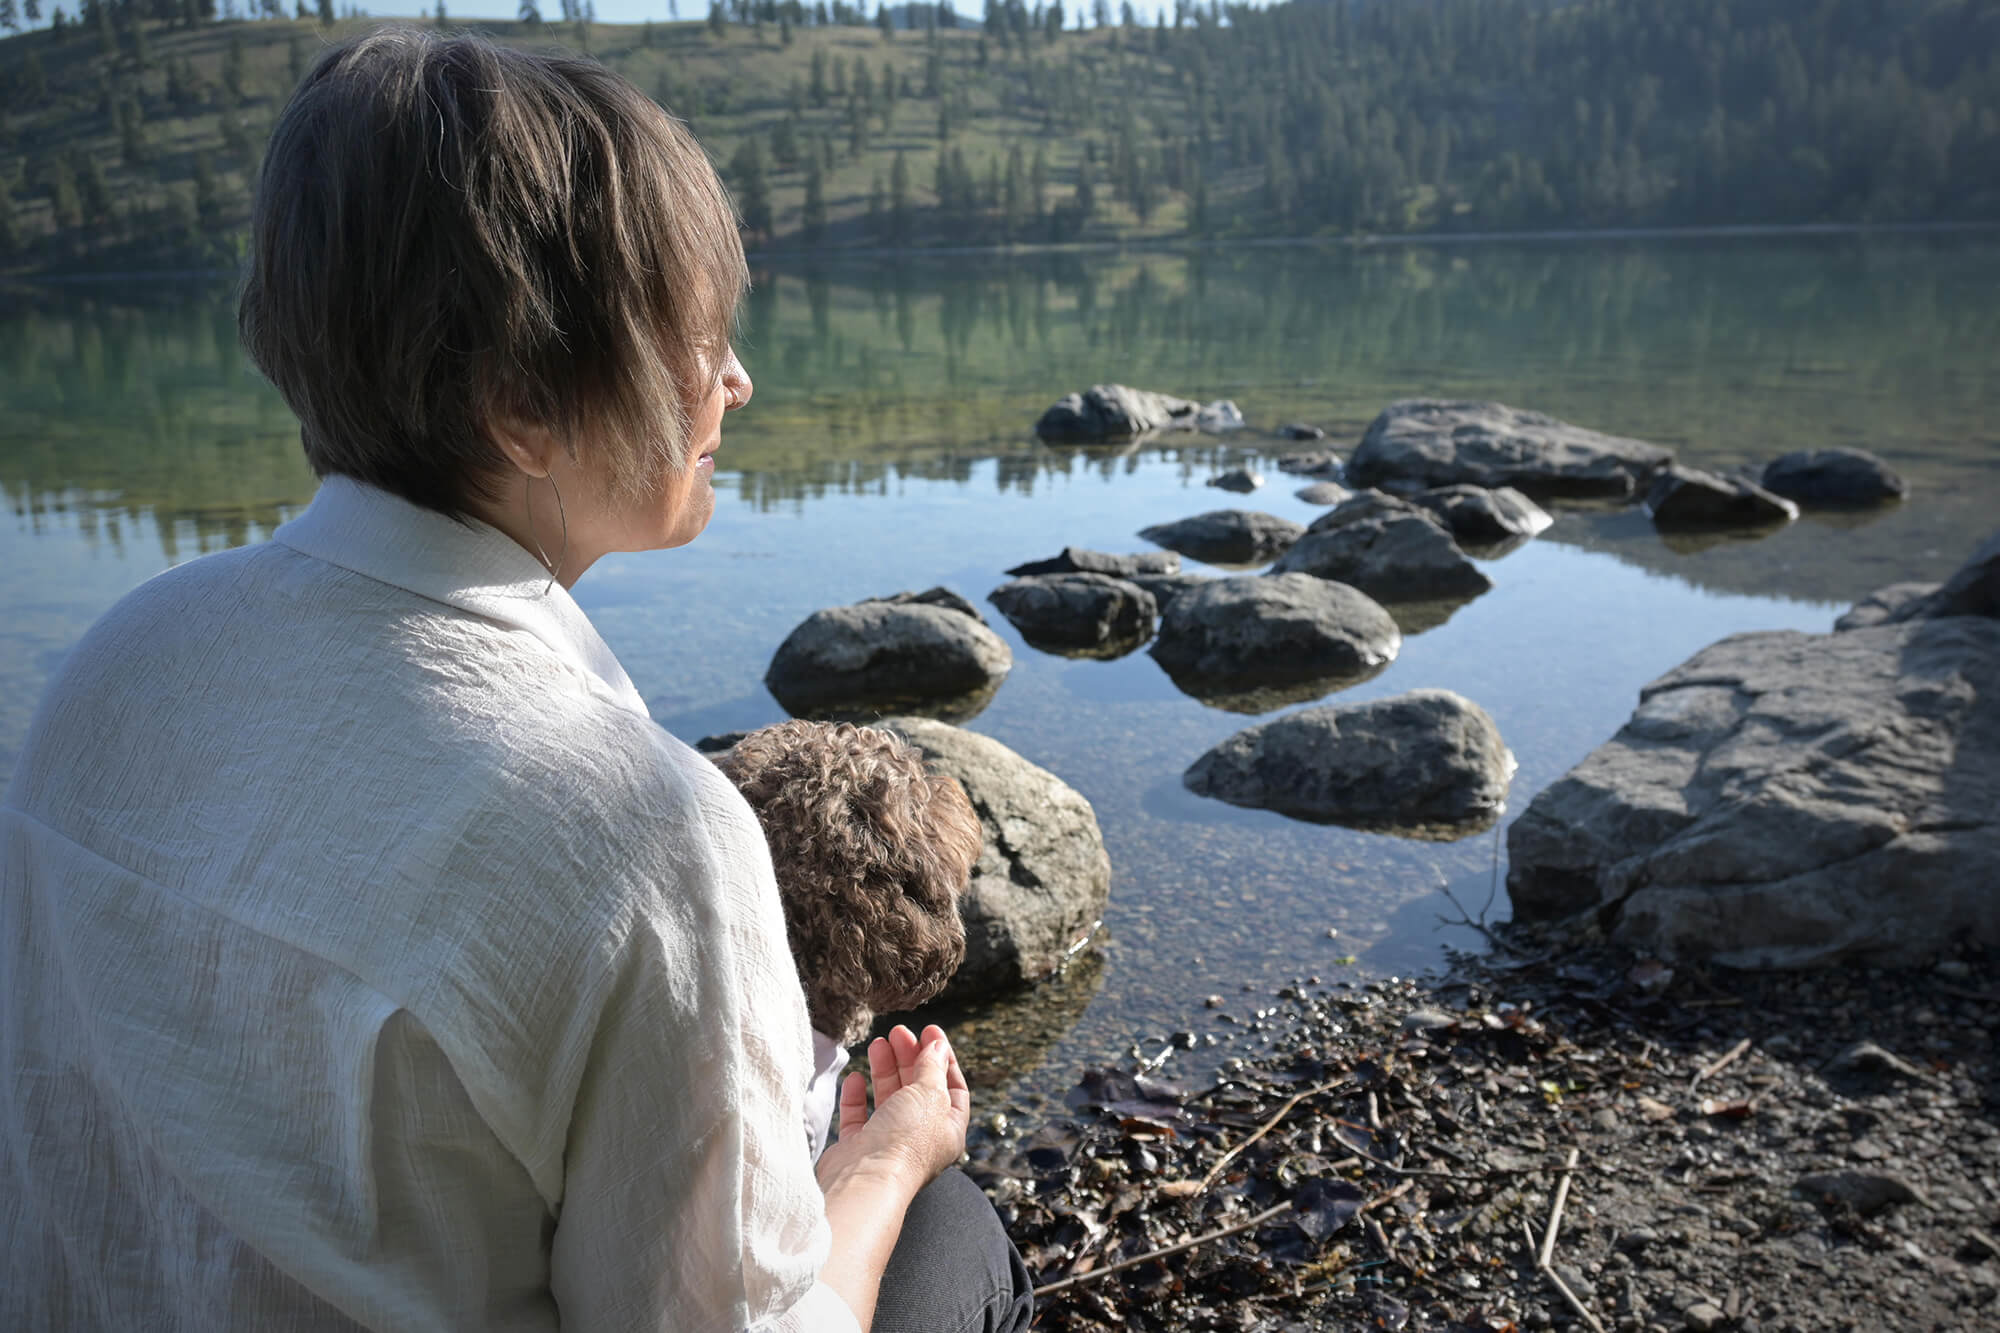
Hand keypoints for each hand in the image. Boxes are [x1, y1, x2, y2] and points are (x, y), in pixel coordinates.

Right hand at [814, 1024, 968, 1195]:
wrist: (865, 1180)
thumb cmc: (905, 1141)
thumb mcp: (929, 1095)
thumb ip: (931, 1068)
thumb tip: (937, 1047)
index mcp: (948, 1130)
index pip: (952, 1087)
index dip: (943, 1058)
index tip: (930, 1032)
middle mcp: (921, 1138)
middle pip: (919, 1089)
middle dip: (910, 1057)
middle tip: (899, 1032)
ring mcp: (888, 1143)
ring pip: (889, 1099)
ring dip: (884, 1069)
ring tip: (878, 1043)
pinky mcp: (858, 1148)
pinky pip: (859, 1117)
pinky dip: (857, 1096)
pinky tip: (855, 1077)